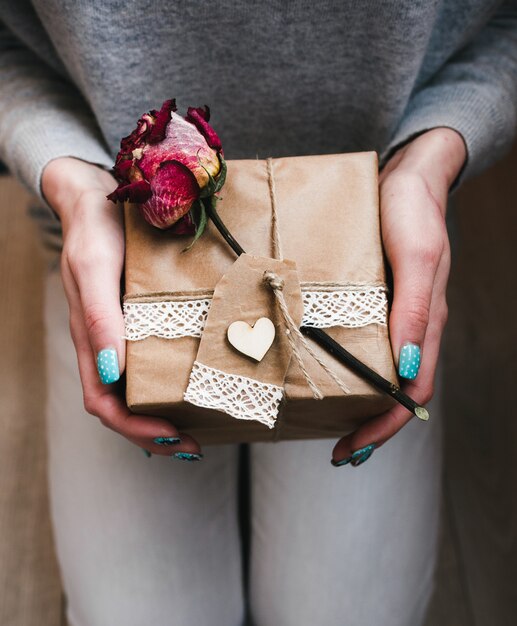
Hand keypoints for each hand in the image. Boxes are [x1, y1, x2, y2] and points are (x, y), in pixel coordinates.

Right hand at [42, 157, 201, 457]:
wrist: (95, 198)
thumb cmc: (94, 231)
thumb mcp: (95, 269)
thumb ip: (99, 317)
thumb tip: (114, 373)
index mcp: (91, 339)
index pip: (103, 401)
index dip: (135, 428)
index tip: (173, 437)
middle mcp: (105, 343)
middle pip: (120, 405)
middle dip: (154, 433)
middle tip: (194, 445)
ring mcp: (120, 332)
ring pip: (133, 389)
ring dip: (161, 413)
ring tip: (197, 426)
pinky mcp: (135, 317)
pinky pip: (147, 361)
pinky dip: (166, 382)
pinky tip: (190, 381)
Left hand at [332, 128, 466, 465]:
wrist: (407, 174)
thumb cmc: (413, 211)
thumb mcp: (416, 256)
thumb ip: (415, 310)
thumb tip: (407, 368)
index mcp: (425, 323)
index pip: (410, 391)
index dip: (383, 426)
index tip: (352, 448)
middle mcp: (410, 325)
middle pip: (395, 389)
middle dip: (367, 424)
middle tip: (336, 448)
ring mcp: (394, 312)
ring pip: (380, 370)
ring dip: (358, 401)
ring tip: (326, 420)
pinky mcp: (376, 297)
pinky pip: (365, 341)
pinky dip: (348, 364)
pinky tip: (324, 366)